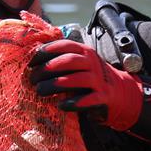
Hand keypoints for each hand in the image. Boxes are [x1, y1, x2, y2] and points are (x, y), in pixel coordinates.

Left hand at [27, 39, 143, 130]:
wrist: (119, 93)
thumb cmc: (89, 78)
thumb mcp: (78, 64)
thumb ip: (61, 60)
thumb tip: (33, 59)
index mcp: (84, 51)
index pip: (64, 45)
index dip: (46, 52)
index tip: (31, 62)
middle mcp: (92, 63)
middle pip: (69, 61)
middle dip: (48, 68)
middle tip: (33, 78)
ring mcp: (99, 80)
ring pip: (76, 79)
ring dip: (56, 85)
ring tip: (40, 91)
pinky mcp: (103, 97)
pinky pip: (88, 99)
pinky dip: (73, 103)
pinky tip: (60, 105)